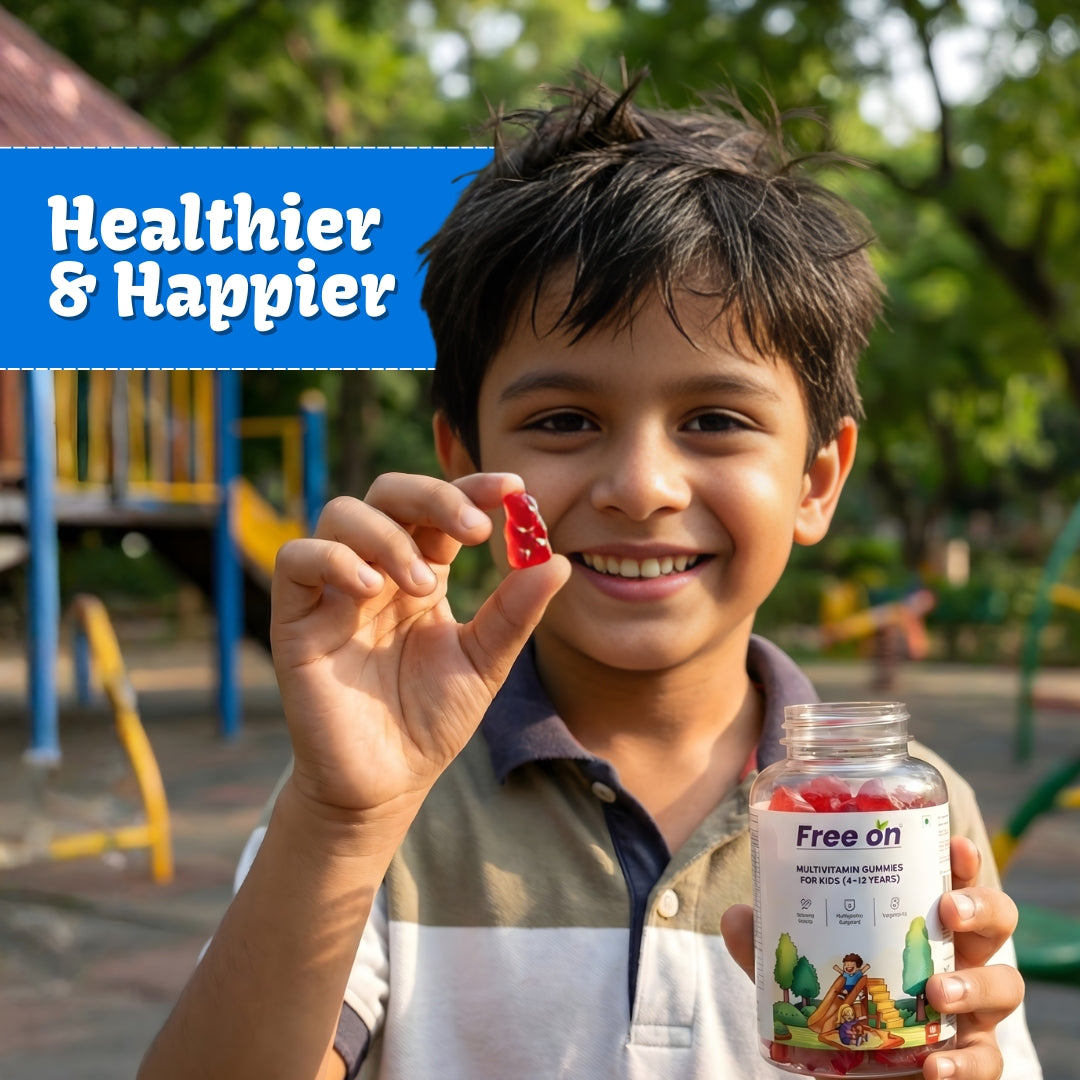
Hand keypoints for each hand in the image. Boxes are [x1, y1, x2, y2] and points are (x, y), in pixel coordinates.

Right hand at [270, 471, 569, 823]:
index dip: (473, 488)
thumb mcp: (485, 662)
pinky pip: (296, 559)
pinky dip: (333, 559)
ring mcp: (334, 591)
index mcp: (422, 572)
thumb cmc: (432, 720)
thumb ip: (516, 612)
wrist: (386, 782)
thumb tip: (559, 561)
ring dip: (387, 535)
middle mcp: (377, 570)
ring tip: (420, 585)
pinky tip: (371, 589)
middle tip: (476, 529)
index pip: (441, 509)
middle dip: (434, 496)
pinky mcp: (296, 618)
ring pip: (342, 513)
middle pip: (390, 494)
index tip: (516, 489)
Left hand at [720, 837, 1024, 1079]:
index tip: (953, 842)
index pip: (955, 880)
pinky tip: (933, 1064)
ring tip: (936, 992)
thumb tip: (736, 915)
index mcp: (923, 926)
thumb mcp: (800, 972)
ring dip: (973, 985)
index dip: (963, 861)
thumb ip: (770, 947)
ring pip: (1005, 988)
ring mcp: (970, 1012)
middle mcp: (957, 961)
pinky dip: (963, 1064)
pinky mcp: (967, 1063)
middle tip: (947, 909)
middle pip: (998, 921)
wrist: (849, 1074)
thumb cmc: (839, 1008)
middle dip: (982, 906)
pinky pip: (986, 1062)